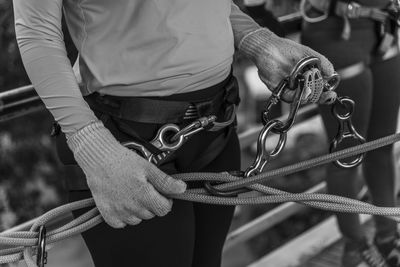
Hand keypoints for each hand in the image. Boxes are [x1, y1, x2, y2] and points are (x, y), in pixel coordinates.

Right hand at [67, 121, 186, 227]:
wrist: (98, 159)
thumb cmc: (122, 161)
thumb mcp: (148, 167)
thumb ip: (166, 181)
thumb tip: (181, 189)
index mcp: (144, 195)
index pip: (164, 209)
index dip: (166, 201)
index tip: (162, 193)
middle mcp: (131, 206)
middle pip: (151, 214)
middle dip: (152, 203)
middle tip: (145, 189)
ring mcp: (118, 212)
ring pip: (137, 220)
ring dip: (139, 210)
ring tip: (133, 193)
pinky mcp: (107, 214)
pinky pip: (121, 223)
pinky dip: (124, 215)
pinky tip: (123, 201)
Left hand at [239, 28, 334, 102]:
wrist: (268, 48)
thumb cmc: (286, 49)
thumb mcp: (308, 53)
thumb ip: (322, 62)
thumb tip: (331, 72)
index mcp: (309, 76)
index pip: (320, 89)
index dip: (327, 94)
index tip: (331, 94)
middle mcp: (301, 83)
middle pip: (313, 96)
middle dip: (321, 97)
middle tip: (326, 94)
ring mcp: (291, 88)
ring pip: (302, 98)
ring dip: (309, 96)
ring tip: (311, 90)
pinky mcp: (281, 90)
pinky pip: (290, 97)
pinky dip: (297, 96)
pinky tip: (303, 90)